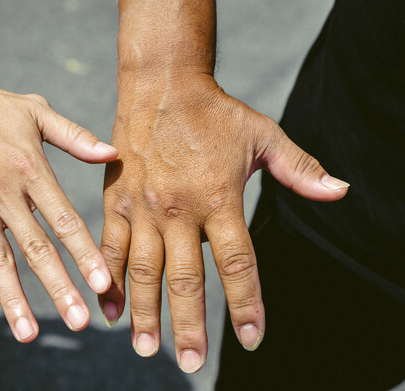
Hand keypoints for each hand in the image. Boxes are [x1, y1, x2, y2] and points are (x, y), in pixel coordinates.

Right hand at [0, 68, 116, 340]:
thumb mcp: (36, 112)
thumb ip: (75, 136)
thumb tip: (114, 153)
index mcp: (32, 169)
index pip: (65, 220)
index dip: (85, 254)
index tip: (104, 285)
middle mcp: (4, 193)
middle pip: (36, 249)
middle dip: (59, 288)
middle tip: (80, 322)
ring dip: (13, 299)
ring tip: (29, 335)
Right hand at [98, 73, 347, 371]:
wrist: (161, 85)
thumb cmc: (214, 113)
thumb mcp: (263, 136)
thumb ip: (300, 168)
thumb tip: (339, 192)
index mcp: (218, 197)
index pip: (237, 263)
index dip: (247, 304)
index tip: (252, 338)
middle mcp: (178, 209)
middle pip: (185, 278)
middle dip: (188, 325)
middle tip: (189, 363)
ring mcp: (144, 207)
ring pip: (143, 270)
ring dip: (145, 313)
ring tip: (146, 349)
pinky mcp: (117, 201)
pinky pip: (111, 248)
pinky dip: (110, 280)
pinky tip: (111, 309)